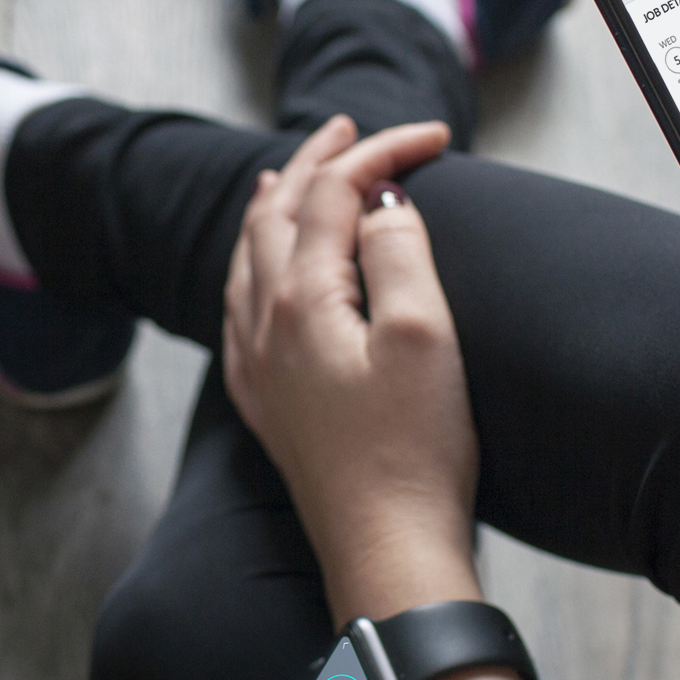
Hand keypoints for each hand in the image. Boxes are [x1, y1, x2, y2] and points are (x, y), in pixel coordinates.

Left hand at [222, 115, 478, 623]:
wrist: (386, 551)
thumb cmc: (414, 451)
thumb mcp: (423, 336)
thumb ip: (399, 251)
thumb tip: (380, 201)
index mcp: (300, 301)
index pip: (331, 194)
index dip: (381, 152)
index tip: (438, 136)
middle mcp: (263, 327)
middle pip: (276, 214)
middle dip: (314, 162)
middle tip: (351, 127)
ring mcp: (258, 368)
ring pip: (249, 258)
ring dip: (275, 206)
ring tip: (290, 176)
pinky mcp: (268, 404)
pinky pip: (241, 306)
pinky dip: (255, 263)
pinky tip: (261, 272)